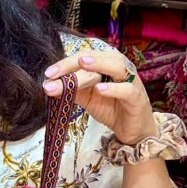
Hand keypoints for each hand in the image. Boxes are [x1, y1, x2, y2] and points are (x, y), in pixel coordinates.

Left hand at [42, 51, 157, 145]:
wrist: (132, 130)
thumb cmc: (110, 108)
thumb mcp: (87, 98)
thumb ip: (71, 90)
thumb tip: (48, 85)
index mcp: (107, 64)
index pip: (85, 56)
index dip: (66, 63)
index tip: (48, 73)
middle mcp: (120, 68)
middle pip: (98, 57)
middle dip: (75, 62)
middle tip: (55, 71)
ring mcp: (131, 81)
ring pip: (117, 66)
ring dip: (99, 64)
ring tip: (82, 64)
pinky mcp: (138, 98)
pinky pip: (127, 90)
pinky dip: (114, 88)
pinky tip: (99, 89)